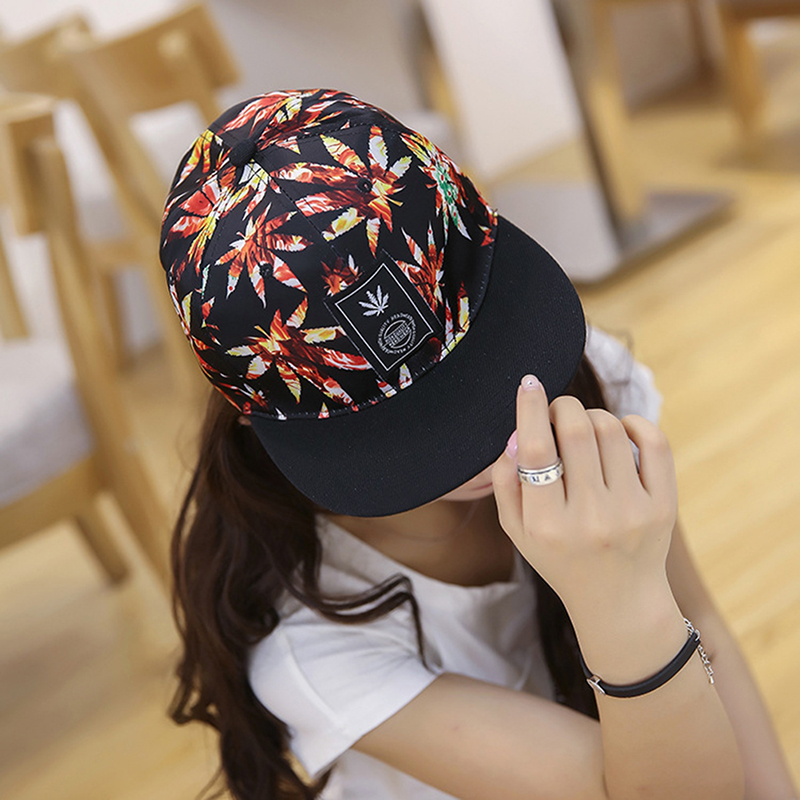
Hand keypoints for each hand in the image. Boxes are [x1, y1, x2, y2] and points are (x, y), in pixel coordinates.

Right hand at [492, 374, 678, 619]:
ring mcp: (631, 511)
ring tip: (583, 430)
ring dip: (591, 416)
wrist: (619, 601)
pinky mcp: (663, 506)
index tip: (528, 383)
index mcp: (547, 525)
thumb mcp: (517, 532)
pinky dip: (634, 423)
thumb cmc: (560, 558)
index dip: (530, 409)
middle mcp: (590, 518)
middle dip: (561, 407)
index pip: (536, 451)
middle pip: (575, 431)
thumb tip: (516, 434)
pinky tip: (620, 430)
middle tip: (556, 414)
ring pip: (610, 430)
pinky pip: (654, 443)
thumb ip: (506, 483)